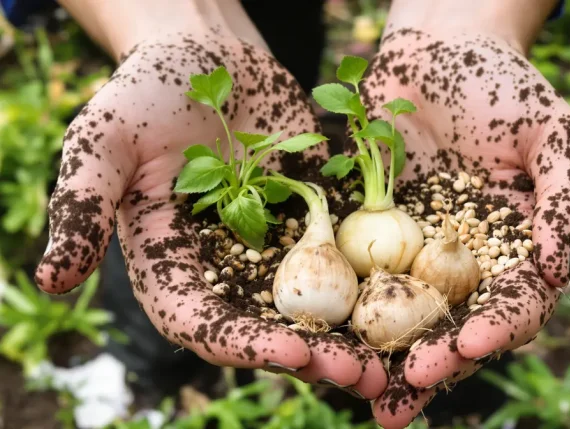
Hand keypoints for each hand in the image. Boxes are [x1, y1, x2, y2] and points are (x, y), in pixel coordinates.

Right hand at [33, 31, 386, 398]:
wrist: (207, 55)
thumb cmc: (147, 93)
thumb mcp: (106, 141)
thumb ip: (82, 205)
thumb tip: (50, 280)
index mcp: (173, 268)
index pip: (203, 323)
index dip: (243, 344)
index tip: (291, 351)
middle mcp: (226, 273)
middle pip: (269, 331)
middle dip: (313, 356)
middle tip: (361, 373)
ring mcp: (274, 253)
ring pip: (316, 309)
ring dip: (354, 338)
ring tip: (397, 359)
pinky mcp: (316, 226)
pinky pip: (350, 261)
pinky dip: (377, 286)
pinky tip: (416, 299)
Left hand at [361, 26, 569, 426]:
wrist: (436, 52)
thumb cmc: (504, 88)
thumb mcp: (553, 134)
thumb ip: (564, 197)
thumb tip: (555, 265)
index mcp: (514, 252)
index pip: (514, 304)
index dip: (499, 327)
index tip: (475, 341)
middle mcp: (465, 266)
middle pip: (457, 328)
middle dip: (440, 361)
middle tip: (414, 381)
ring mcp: (414, 257)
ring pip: (405, 320)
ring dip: (390, 361)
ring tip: (372, 397)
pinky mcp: (368, 241)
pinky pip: (355, 283)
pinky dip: (345, 317)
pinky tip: (327, 345)